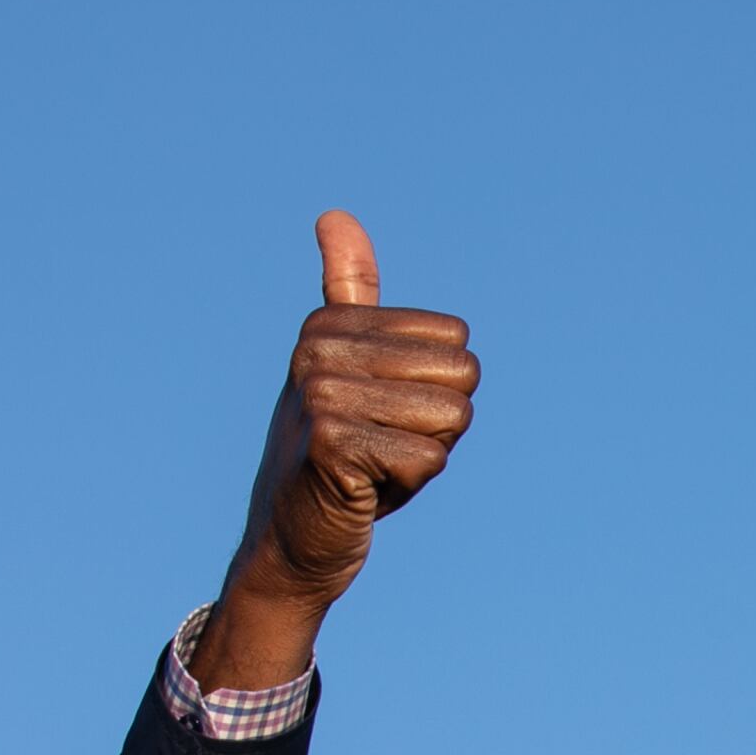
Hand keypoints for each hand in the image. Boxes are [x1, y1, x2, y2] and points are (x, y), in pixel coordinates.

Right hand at [191, 212, 478, 689]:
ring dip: (423, 457)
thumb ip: (351, 296)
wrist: (291, 539)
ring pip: (451, 420)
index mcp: (331, 324)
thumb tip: (336, 215)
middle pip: (463, 379)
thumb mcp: (350, 369)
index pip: (457, 345)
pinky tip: (364, 490)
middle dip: (437, 428)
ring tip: (373, 467)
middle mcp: (320, 349)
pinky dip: (408, 486)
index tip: (383, 416)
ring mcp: (322, 394)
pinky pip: (428, 459)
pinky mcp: (331, 444)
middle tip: (382, 447)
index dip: (437, 394)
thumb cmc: (338, 456)